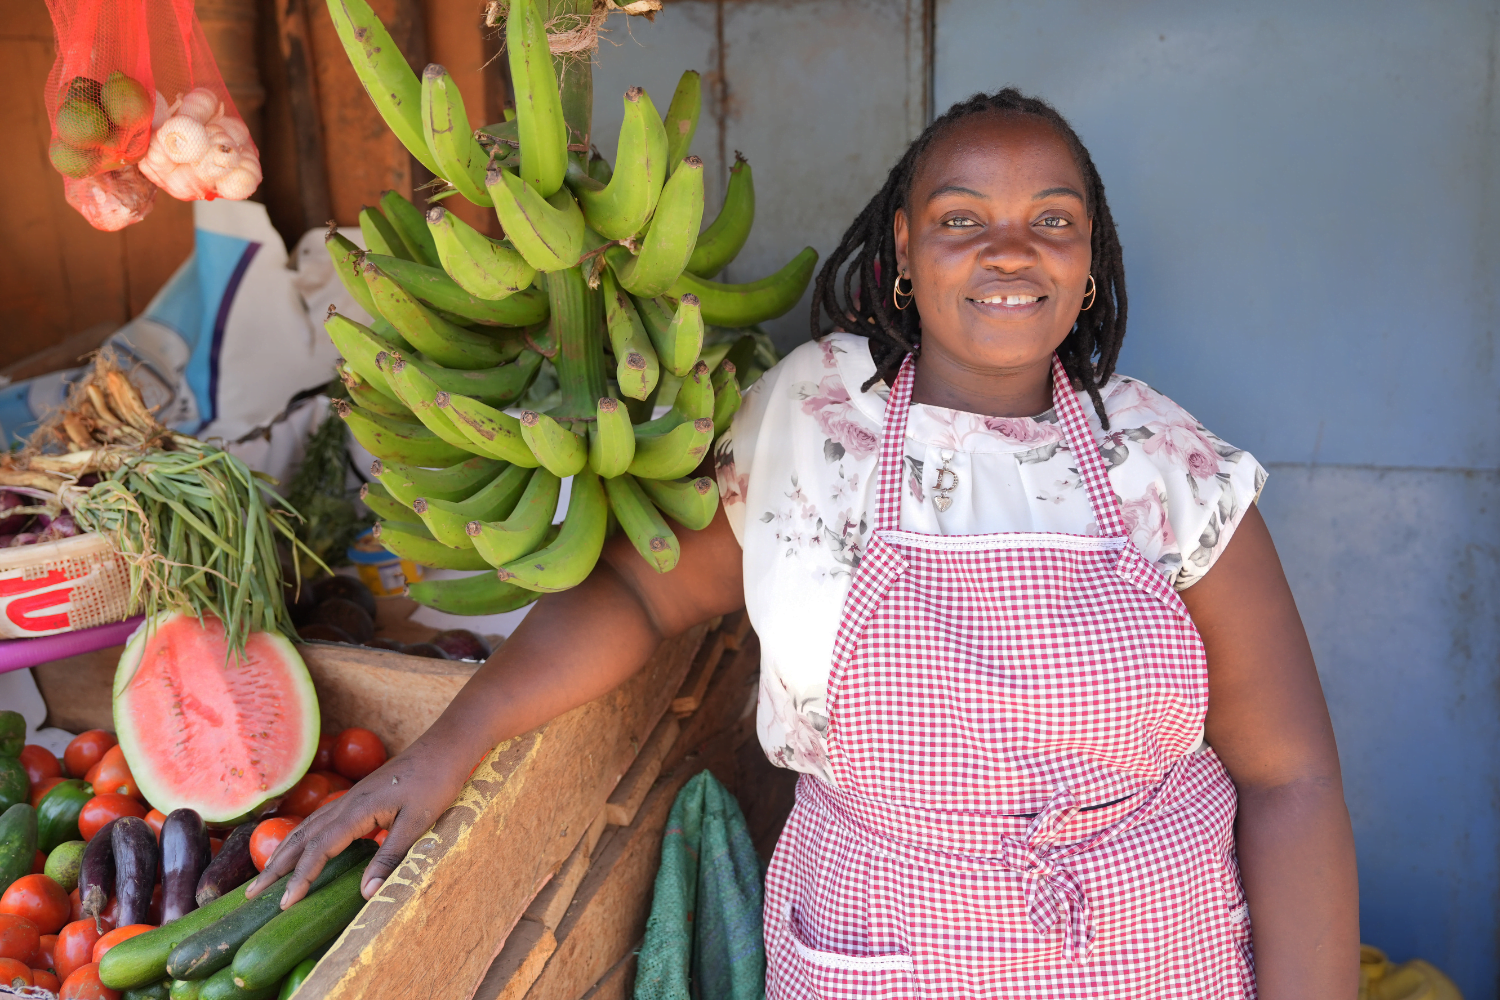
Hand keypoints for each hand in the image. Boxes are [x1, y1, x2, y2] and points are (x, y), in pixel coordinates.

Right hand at [245, 742, 466, 908]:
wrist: (445, 747)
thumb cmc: (436, 783)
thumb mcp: (418, 823)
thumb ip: (390, 856)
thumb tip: (365, 894)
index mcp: (357, 810)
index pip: (319, 849)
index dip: (300, 878)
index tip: (285, 903)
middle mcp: (346, 802)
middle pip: (302, 838)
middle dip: (276, 867)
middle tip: (252, 895)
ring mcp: (351, 797)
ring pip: (307, 827)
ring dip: (284, 851)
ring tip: (265, 875)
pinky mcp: (359, 796)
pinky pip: (320, 820)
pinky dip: (302, 837)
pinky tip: (300, 846)